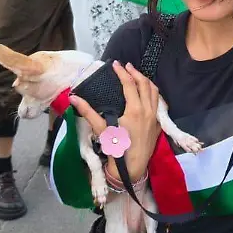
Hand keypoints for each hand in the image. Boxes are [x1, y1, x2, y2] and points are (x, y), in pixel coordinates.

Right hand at [70, 61, 161, 181]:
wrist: (132, 168)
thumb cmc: (116, 149)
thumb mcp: (101, 129)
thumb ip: (88, 112)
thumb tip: (74, 98)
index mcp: (135, 110)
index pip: (129, 84)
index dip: (122, 72)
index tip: (115, 65)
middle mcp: (148, 110)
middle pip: (144, 84)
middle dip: (135, 73)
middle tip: (126, 66)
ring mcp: (155, 117)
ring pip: (154, 91)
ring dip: (146, 81)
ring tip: (137, 75)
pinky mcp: (158, 124)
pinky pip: (158, 102)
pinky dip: (152, 92)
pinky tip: (146, 93)